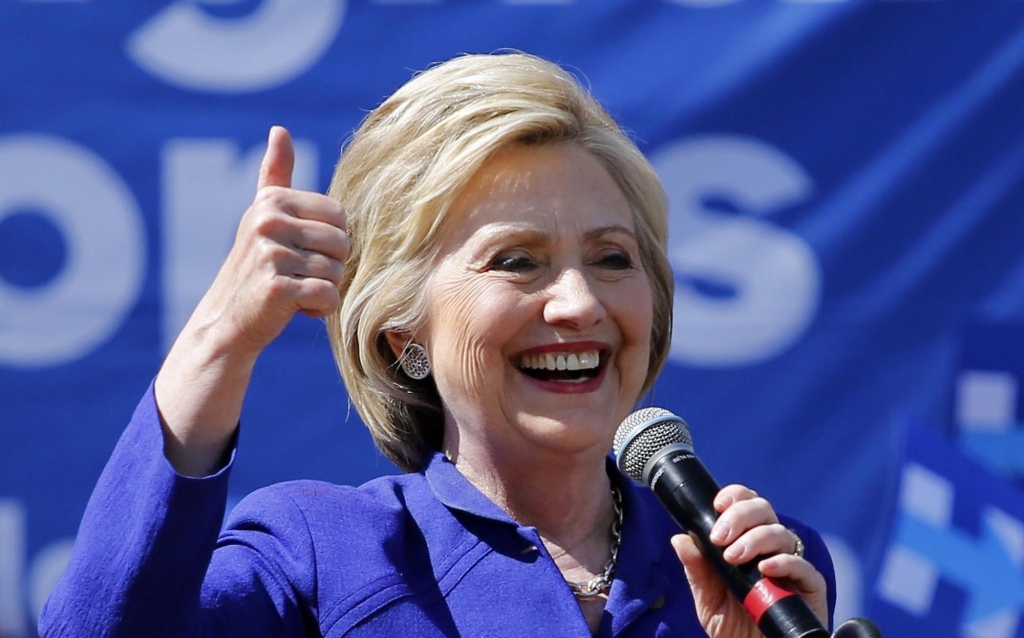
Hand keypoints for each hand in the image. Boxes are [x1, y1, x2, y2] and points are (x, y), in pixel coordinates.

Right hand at [197, 125, 348, 354]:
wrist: (227, 322)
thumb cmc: (255, 268)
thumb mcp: (263, 216)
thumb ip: (274, 175)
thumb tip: (279, 130)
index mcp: (272, 201)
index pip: (340, 216)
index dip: (331, 241)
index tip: (302, 253)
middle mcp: (268, 222)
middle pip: (342, 243)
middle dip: (331, 267)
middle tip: (300, 277)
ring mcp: (269, 254)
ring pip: (336, 272)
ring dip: (323, 290)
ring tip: (294, 292)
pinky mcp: (276, 288)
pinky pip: (328, 296)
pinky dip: (320, 309)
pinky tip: (296, 309)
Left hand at [670, 485, 827, 637]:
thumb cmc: (734, 627)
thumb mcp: (708, 598)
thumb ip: (697, 569)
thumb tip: (679, 539)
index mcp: (747, 542)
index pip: (746, 504)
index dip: (735, 496)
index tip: (717, 506)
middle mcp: (771, 548)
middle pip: (764, 510)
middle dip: (740, 516)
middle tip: (719, 538)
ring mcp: (792, 566)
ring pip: (781, 533)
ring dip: (754, 539)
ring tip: (733, 558)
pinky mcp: (811, 587)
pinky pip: (803, 565)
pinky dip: (783, 561)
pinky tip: (765, 568)